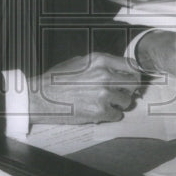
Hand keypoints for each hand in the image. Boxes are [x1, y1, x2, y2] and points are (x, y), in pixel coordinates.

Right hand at [28, 53, 142, 125]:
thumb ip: (99, 65)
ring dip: (120, 103)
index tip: (130, 78)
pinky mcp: (99, 112)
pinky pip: (117, 115)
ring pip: (127, 101)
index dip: (132, 73)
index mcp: (100, 60)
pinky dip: (111, 115)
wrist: (41, 97)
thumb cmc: (56, 80)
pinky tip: (100, 111)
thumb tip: (115, 71)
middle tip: (121, 92)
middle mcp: (104, 75)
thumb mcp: (78, 62)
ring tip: (107, 103)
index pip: (130, 65)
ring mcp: (103, 94)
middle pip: (133, 83)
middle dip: (129, 88)